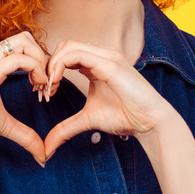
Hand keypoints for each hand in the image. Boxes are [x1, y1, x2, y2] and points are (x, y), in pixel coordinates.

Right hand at [0, 32, 49, 164]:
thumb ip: (23, 132)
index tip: (43, 87)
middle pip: (26, 37)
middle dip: (42, 57)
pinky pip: (20, 59)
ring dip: (41, 61)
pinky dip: (36, 69)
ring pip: (25, 42)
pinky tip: (36, 87)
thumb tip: (41, 152)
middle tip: (46, 82)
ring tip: (42, 85)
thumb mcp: (3, 124)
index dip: (39, 62)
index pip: (22, 46)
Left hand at [43, 41, 178, 159]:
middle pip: (65, 46)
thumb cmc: (125, 116)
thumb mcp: (87, 119)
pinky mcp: (110, 64)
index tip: (45, 92)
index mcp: (98, 63)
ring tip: (50, 88)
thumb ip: (66, 127)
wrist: (150, 122)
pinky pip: (78, 55)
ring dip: (52, 65)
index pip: (67, 53)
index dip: (51, 69)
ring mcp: (107, 56)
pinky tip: (56, 84)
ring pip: (68, 46)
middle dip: (49, 65)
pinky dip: (60, 66)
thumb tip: (47, 147)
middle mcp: (102, 55)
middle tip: (44, 89)